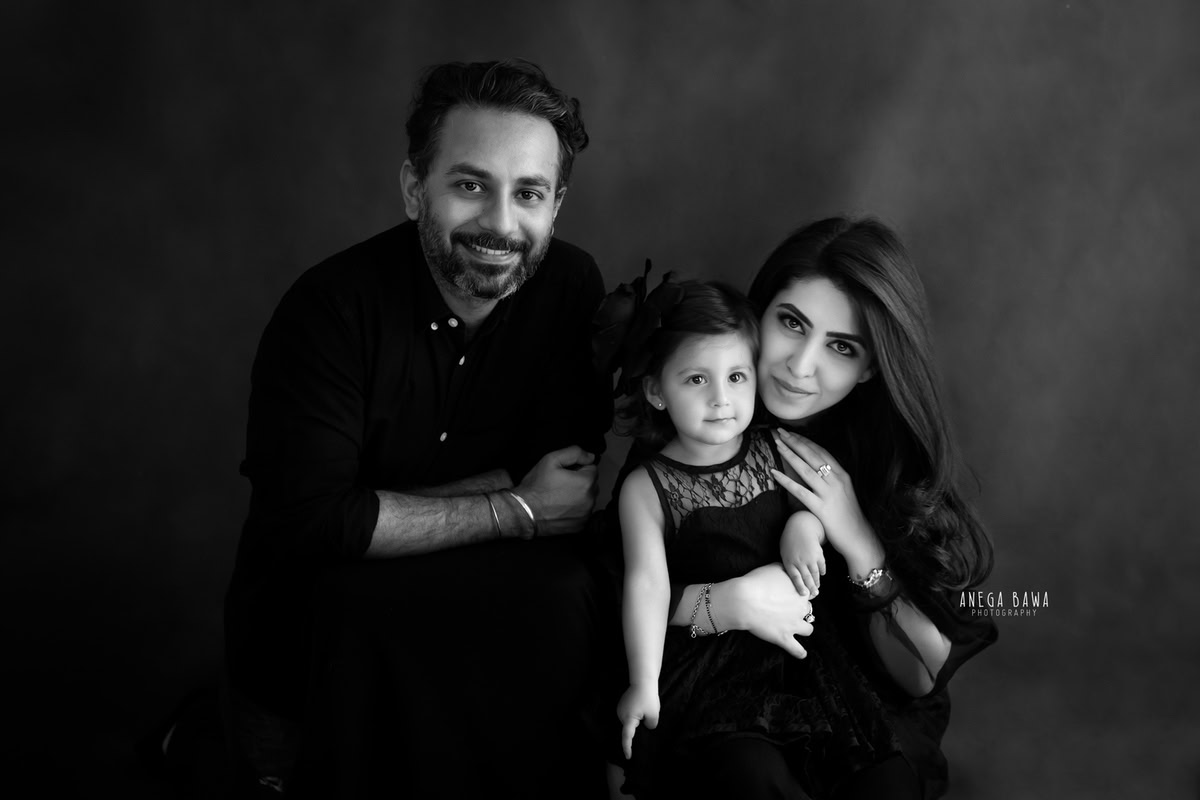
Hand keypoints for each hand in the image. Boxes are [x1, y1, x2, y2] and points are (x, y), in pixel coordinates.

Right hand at [516, 446, 598, 535]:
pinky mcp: (580, 526)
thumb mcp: (551, 460)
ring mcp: (586, 514)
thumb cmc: (536, 487)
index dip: (578, 468)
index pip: (592, 468)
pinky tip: (561, 508)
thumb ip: (574, 453)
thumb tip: (590, 456)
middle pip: (591, 484)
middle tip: (561, 484)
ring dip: (579, 496)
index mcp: (586, 482)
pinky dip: (576, 510)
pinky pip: (583, 513)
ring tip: (560, 497)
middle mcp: (590, 500)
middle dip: (580, 482)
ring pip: (588, 499)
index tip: (565, 473)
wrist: (524, 513)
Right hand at [617, 682, 659, 759]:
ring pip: (630, 721)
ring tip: (645, 709)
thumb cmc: (648, 697)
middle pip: (630, 728)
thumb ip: (650, 725)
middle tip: (648, 717)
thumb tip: (646, 726)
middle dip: (639, 727)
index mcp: (628, 718)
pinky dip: (635, 715)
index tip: (628, 756)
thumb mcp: (654, 715)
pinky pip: (629, 715)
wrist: (643, 680)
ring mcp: (620, 709)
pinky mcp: (622, 704)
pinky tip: (641, 706)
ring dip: (637, 720)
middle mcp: (621, 714)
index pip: (627, 737)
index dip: (627, 747)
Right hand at [722, 564, 813, 658]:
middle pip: (808, 610)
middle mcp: (800, 609)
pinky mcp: (784, 638)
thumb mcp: (774, 567)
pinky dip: (800, 652)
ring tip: (796, 628)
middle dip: (800, 610)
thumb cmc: (756, 581)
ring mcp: (793, 625)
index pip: (807, 594)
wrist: (744, 600)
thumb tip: (788, 569)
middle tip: (788, 609)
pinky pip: (798, 650)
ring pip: (808, 629)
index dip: (799, 594)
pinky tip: (801, 653)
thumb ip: (785, 569)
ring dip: (804, 628)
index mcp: (800, 592)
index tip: (790, 595)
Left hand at [770, 430, 880, 568]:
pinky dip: (786, 481)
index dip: (805, 441)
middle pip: (812, 456)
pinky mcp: (821, 508)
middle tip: (779, 431)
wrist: (859, 538)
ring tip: (777, 444)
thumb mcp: (843, 492)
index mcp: (842, 475)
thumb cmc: (849, 517)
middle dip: (795, 441)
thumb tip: (815, 468)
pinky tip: (774, 473)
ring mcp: (829, 494)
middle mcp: (836, 480)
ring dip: (789, 455)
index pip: (821, 452)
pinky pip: (800, 491)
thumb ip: (831, 479)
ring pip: (805, 469)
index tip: (792, 432)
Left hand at [780, 511, 825, 597]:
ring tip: (817, 588)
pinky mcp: (818, 554)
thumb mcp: (784, 552)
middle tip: (814, 595)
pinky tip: (822, 574)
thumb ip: (789, 564)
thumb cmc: (789, 540)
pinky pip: (821, 566)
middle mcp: (800, 561)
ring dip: (817, 582)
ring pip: (815, 574)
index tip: (804, 594)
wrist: (800, 527)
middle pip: (807, 578)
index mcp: (789, 561)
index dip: (800, 587)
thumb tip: (794, 577)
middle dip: (811, 588)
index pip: (795, 577)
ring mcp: (810, 558)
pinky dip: (822, 571)